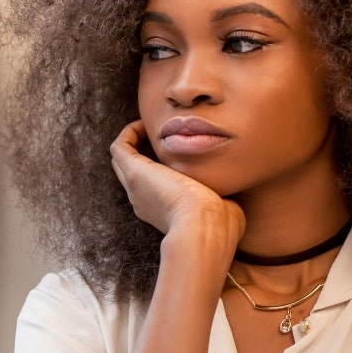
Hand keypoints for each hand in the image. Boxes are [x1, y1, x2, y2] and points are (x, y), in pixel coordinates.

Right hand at [109, 120, 244, 239]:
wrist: (204, 229)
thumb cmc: (219, 224)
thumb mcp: (221, 208)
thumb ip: (222, 200)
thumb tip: (231, 197)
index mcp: (161, 210)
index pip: (153, 183)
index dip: (159, 163)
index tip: (178, 149)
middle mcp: (143, 199)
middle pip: (131, 170)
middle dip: (143, 149)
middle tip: (162, 135)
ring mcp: (135, 185)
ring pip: (122, 158)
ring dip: (134, 139)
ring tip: (152, 126)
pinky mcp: (134, 171)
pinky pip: (119, 147)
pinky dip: (130, 132)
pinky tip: (147, 123)